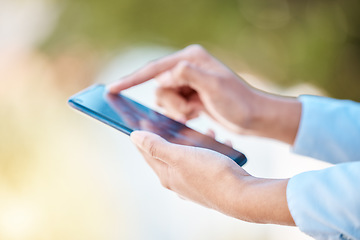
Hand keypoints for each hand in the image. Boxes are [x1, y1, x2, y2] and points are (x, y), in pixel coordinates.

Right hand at [109, 44, 300, 144]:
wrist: (254, 117)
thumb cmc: (238, 102)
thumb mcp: (215, 86)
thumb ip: (188, 74)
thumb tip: (164, 75)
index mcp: (191, 59)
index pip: (154, 70)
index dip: (131, 80)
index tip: (112, 89)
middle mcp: (187, 67)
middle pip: (159, 86)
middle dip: (170, 104)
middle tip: (189, 111)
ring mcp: (188, 82)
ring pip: (164, 98)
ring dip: (176, 110)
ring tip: (194, 113)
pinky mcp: (190, 95)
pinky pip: (172, 106)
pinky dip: (179, 113)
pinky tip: (196, 114)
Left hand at [131, 130, 294, 225]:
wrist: (242, 196)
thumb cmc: (211, 173)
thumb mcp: (180, 155)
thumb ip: (156, 146)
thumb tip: (134, 136)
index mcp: (167, 175)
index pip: (147, 153)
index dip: (143, 136)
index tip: (140, 122)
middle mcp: (178, 182)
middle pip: (168, 154)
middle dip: (171, 136)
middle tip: (175, 122)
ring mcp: (194, 184)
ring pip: (189, 157)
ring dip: (194, 142)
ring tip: (206, 132)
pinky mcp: (209, 183)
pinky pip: (205, 162)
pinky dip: (210, 151)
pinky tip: (219, 143)